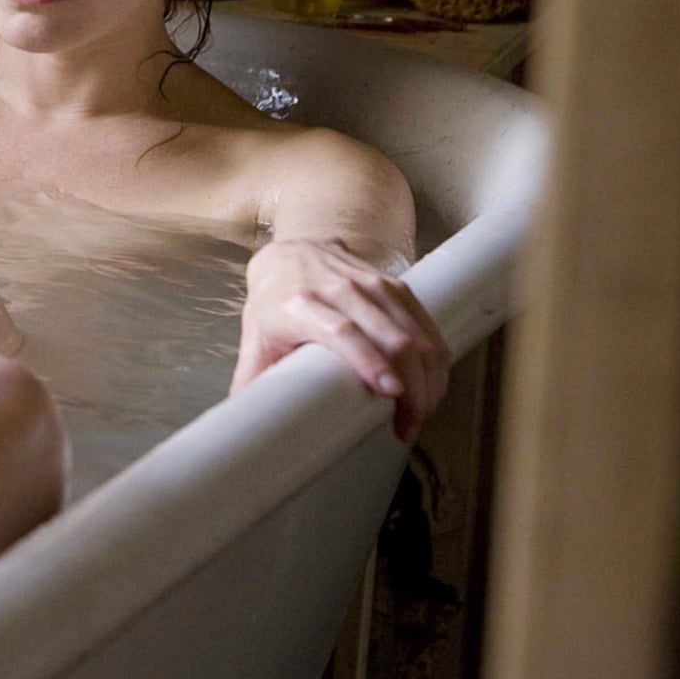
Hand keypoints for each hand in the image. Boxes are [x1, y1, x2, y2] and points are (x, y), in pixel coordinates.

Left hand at [234, 238, 449, 441]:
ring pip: (414, 332)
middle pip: (389, 337)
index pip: (343, 332)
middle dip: (410, 385)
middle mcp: (338, 289)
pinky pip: (425, 323)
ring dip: (427, 377)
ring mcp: (371, 284)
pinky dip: (434, 357)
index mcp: (299, 304)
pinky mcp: (394, 284)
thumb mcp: (256, 338)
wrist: (288, 255)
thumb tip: (245, 419)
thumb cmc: (272, 302)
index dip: (370, 361)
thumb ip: (252, 380)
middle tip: (408, 423)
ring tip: (421, 413)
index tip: (391, 394)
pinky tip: (433, 384)